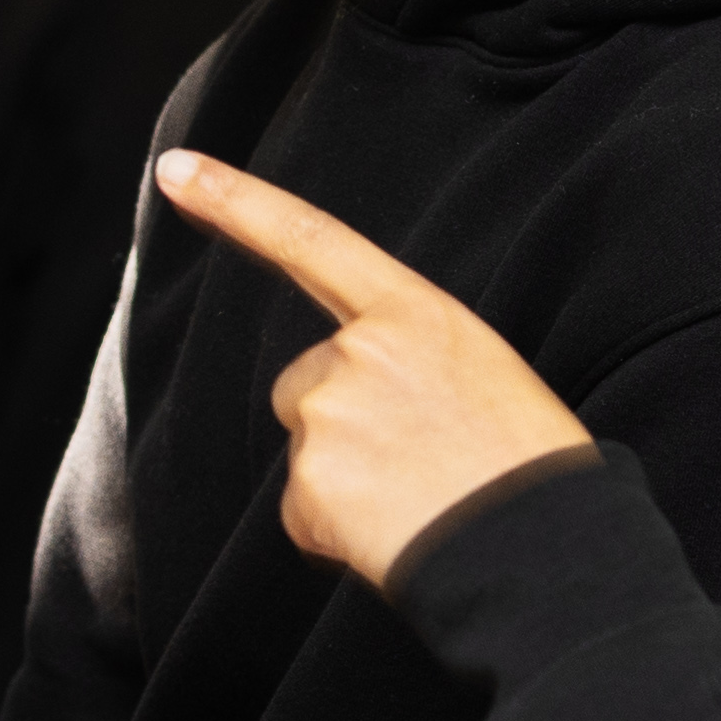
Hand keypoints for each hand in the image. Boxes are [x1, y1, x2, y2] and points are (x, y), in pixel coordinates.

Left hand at [151, 148, 586, 590]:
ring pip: (308, 450)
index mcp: (415, 313)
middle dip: (341, 425)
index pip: (310, 240)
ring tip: (418, 502)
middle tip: (420, 465)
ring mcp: (328, 416)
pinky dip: (340, 532)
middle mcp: (359, 352)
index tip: (177, 170)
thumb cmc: (529, 468)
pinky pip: (306, 513)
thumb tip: (366, 398)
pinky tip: (397, 535)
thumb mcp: (484, 375)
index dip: (235, 201)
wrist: (544, 551)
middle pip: (304, 383)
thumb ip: (411, 361)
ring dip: (344, 480)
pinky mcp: (308, 486)